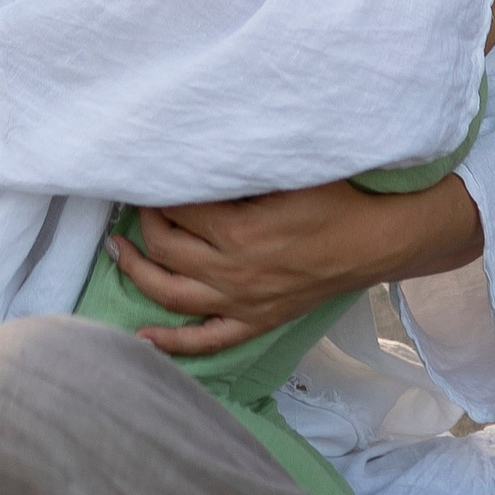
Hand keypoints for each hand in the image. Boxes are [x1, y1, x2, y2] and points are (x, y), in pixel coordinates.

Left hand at [112, 170, 481, 353]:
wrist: (376, 240)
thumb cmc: (335, 197)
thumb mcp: (286, 171)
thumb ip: (239, 165)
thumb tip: (196, 150)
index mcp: (239, 232)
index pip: (176, 209)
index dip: (156, 190)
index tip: (147, 172)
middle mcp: (233, 273)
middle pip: (165, 249)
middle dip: (143, 222)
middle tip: (136, 202)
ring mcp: (242, 303)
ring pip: (171, 296)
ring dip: (136, 273)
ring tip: (118, 251)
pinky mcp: (256, 322)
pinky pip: (205, 341)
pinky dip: (170, 344)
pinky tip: (141, 340)